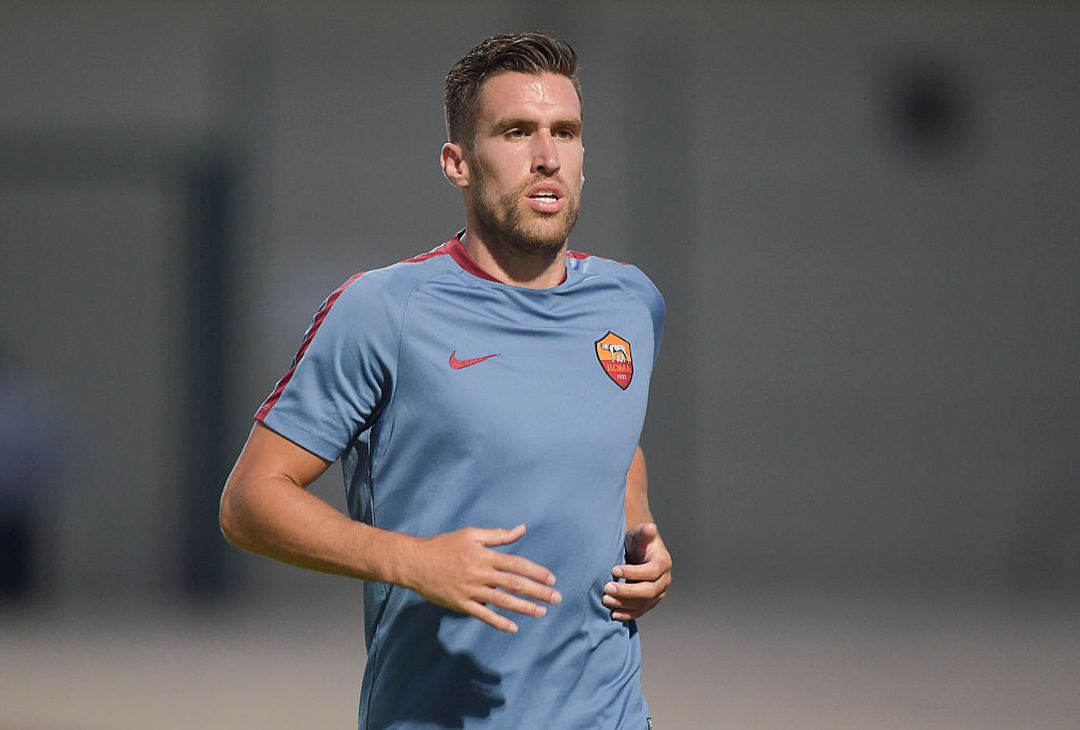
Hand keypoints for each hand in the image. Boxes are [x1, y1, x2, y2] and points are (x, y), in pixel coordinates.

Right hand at [403, 523, 560, 632]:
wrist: (416, 562)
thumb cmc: (444, 545)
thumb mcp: (471, 534)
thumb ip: (498, 535)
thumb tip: (521, 529)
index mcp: (485, 556)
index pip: (517, 564)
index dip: (536, 572)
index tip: (552, 579)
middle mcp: (481, 574)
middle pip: (515, 584)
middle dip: (538, 591)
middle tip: (556, 598)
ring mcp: (471, 590)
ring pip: (503, 601)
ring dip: (524, 607)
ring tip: (541, 612)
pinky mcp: (461, 604)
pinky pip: (483, 615)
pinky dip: (499, 622)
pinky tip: (513, 627)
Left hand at [603, 522, 671, 621]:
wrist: (638, 553)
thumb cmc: (637, 542)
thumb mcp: (639, 534)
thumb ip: (644, 533)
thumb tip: (650, 528)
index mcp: (663, 562)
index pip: (652, 571)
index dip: (634, 572)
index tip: (614, 570)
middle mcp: (664, 580)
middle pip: (649, 590)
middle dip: (627, 591)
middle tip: (607, 588)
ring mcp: (658, 593)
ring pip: (644, 603)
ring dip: (624, 604)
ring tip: (605, 600)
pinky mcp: (650, 602)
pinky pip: (640, 611)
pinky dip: (627, 614)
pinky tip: (613, 614)